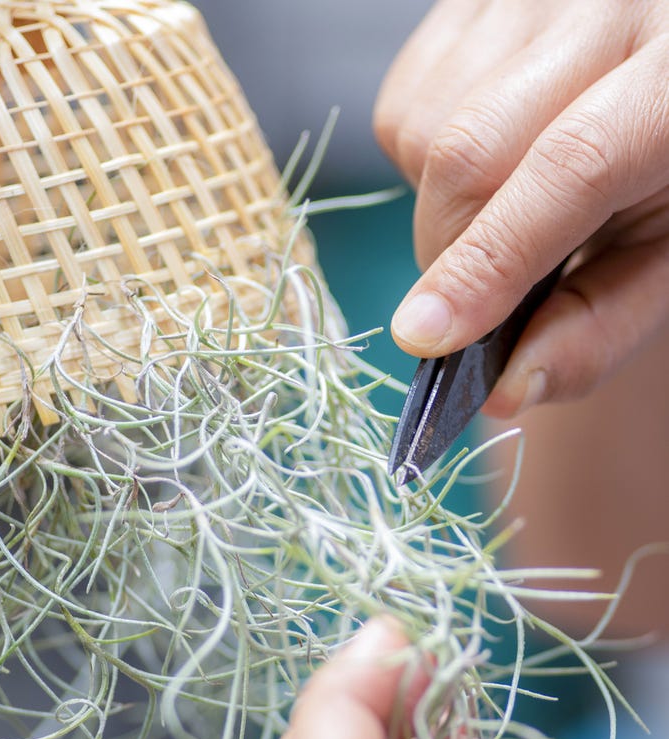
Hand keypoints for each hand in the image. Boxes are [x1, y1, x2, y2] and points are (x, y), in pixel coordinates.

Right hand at [373, 0, 668, 415]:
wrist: (659, 84)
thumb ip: (602, 326)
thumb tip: (505, 390)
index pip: (571, 167)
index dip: (489, 262)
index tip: (426, 339)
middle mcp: (610, 1)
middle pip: (470, 150)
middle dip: (452, 252)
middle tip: (481, 293)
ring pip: (423, 130)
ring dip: (440, 205)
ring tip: (507, 204)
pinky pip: (405, 101)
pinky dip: (425, 157)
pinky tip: (489, 155)